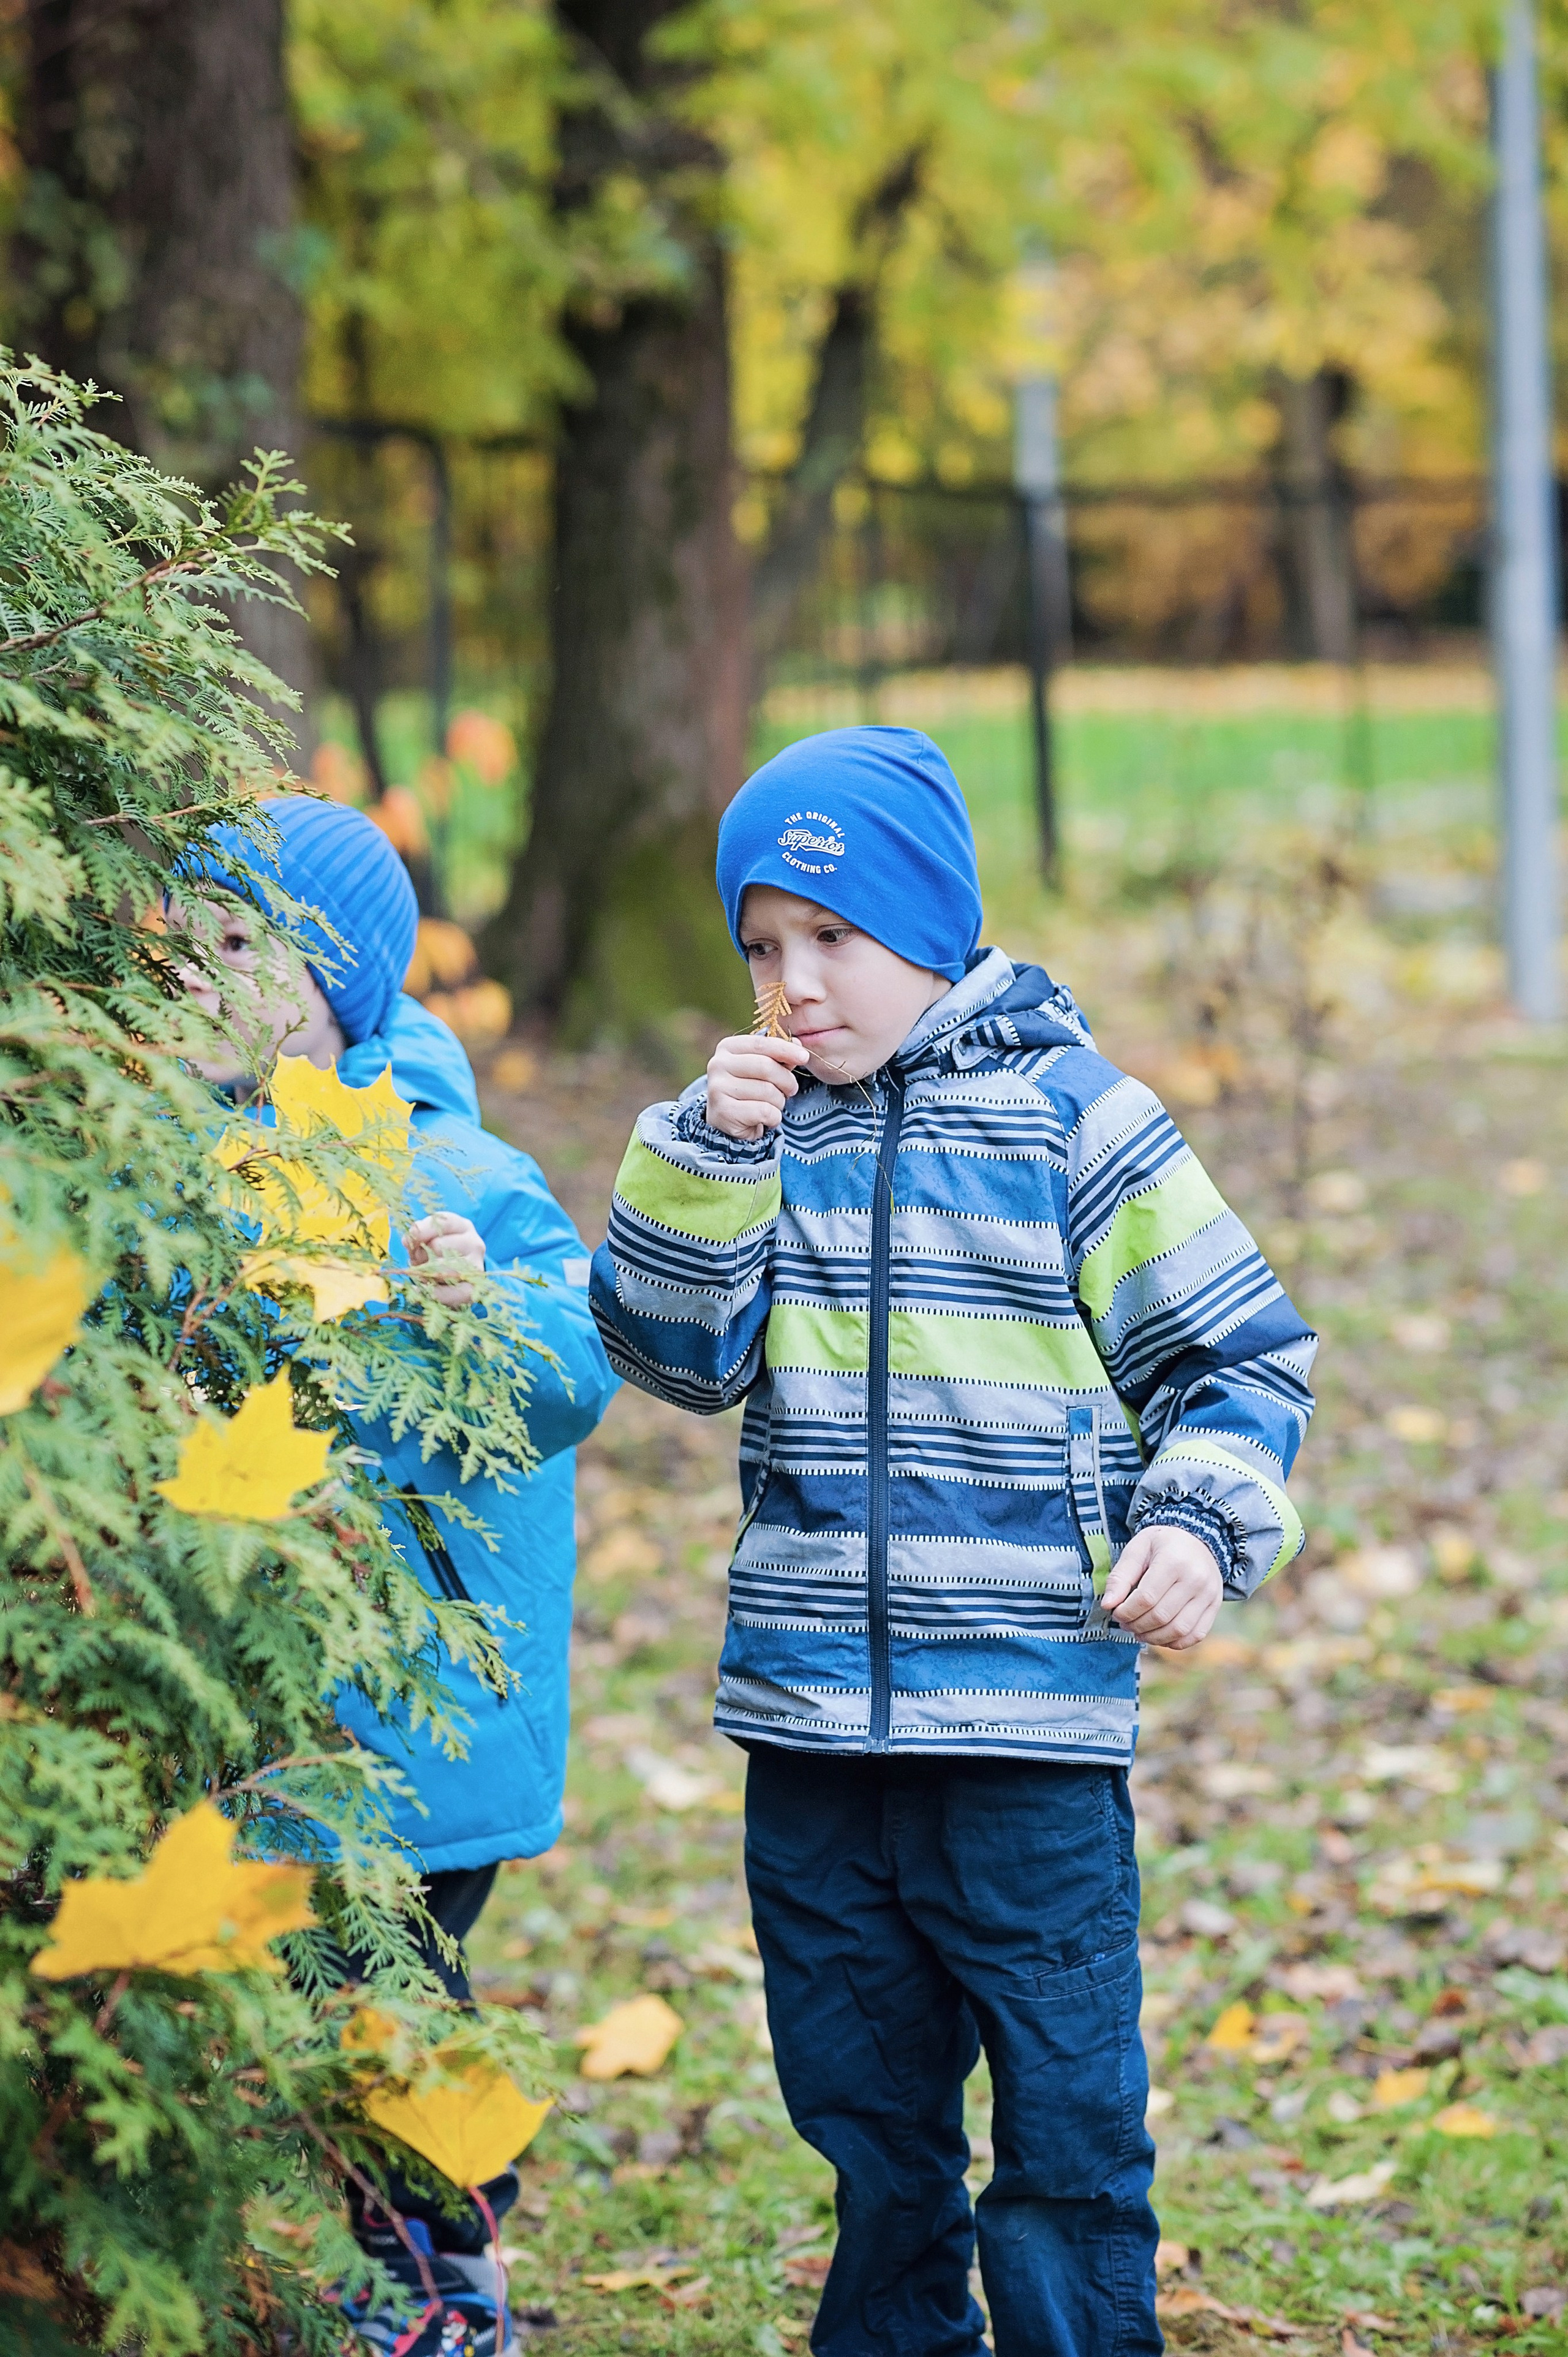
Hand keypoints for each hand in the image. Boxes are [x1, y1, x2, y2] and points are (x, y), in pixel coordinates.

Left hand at [406, 1211, 485, 1306]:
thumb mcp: (427, 1239)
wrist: (456, 1277)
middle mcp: (474, 1243)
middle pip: (438, 1246)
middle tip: (419, 1261)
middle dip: (422, 1255)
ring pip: (441, 1268)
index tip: (407, 1240)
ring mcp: (476, 1266)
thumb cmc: (437, 1253)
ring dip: (426, 1273)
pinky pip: (450, 1292)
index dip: (423, 1230)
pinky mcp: (474, 1287)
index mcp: (462, 1226)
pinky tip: (421, 1290)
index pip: (444, 1222)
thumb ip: (418, 1236)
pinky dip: (433, 1292)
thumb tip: (408, 1240)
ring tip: (425, 1273)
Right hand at [704, 1032, 809, 1139]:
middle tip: (791, 1090)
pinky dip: (774, 1117)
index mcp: (727, 1048)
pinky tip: (766, 1118)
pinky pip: (764, 1111)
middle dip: (786, 1080)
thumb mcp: (763, 1068)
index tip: (804, 1057)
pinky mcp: (724, 1111)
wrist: (729, 1121)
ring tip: (772, 1105)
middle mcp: (718, 1065)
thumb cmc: (750, 1089)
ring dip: (779, 1101)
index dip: (786, 1050)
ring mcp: (718, 1088)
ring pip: (767, 1091)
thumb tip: (798, 1044)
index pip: (761, 1044)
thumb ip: (779, 1056)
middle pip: (766, 1067)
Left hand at [1102, 1525, 1223, 1648]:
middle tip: (1125, 1623)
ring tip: (1139, 1631)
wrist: (1197, 1538)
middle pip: (1161, 1616)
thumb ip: (1120, 1577)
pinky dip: (1175, 1642)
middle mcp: (1196, 1578)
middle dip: (1137, 1625)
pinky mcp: (1215, 1605)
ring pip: (1178, 1630)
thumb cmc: (1162, 1544)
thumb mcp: (1137, 1549)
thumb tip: (1107, 1604)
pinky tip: (1160, 1636)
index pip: (1146, 1598)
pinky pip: (1195, 1635)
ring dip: (1153, 1637)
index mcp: (1173, 1560)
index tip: (1116, 1612)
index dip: (1126, 1611)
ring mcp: (1209, 1594)